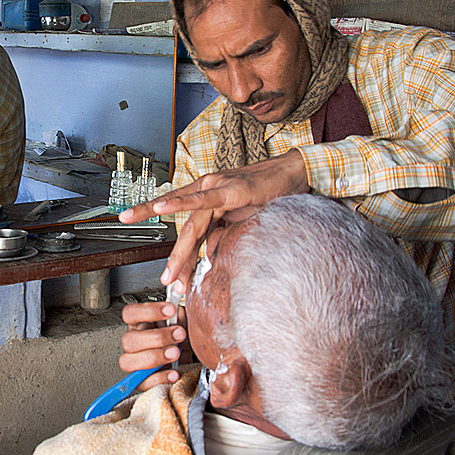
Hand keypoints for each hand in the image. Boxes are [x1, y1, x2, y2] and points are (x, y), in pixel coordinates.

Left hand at [119, 149, 310, 292]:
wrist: (293, 173)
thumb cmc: (271, 194)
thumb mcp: (244, 220)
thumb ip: (226, 233)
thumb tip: (214, 256)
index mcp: (208, 198)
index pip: (187, 228)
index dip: (177, 252)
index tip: (170, 272)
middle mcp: (206, 190)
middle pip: (187, 231)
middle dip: (177, 259)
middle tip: (169, 280)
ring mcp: (215, 187)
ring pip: (192, 224)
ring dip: (180, 251)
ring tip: (171, 271)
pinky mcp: (228, 189)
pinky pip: (201, 199)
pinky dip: (179, 203)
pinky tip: (161, 207)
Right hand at [119, 301, 187, 390]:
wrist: (189, 361)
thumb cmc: (181, 340)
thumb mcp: (183, 323)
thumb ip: (179, 315)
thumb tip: (178, 310)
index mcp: (139, 324)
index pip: (130, 313)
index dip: (148, 311)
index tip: (170, 310)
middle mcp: (133, 342)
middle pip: (128, 339)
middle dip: (156, 337)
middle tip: (178, 335)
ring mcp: (134, 363)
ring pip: (128, 361)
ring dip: (154, 357)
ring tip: (176, 353)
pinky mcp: (141, 381)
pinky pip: (142, 382)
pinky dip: (159, 377)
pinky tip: (174, 372)